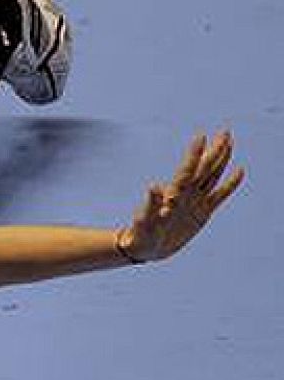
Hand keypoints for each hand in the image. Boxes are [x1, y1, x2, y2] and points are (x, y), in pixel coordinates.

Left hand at [120, 130, 243, 262]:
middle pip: (204, 168)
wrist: (145, 248)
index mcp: (172, 194)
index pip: (186, 170)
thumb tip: (153, 187)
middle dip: (215, 150)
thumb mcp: (143, 221)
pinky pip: (220, 195)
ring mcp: (195, 201)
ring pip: (212, 176)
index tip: (201, 136)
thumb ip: (149, 205)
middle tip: (225, 131)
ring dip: (222, 159)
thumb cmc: (139, 235)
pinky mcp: (203, 212)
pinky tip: (239, 170)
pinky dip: (231, 184)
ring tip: (229, 141)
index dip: (194, 154)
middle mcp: (186, 194)